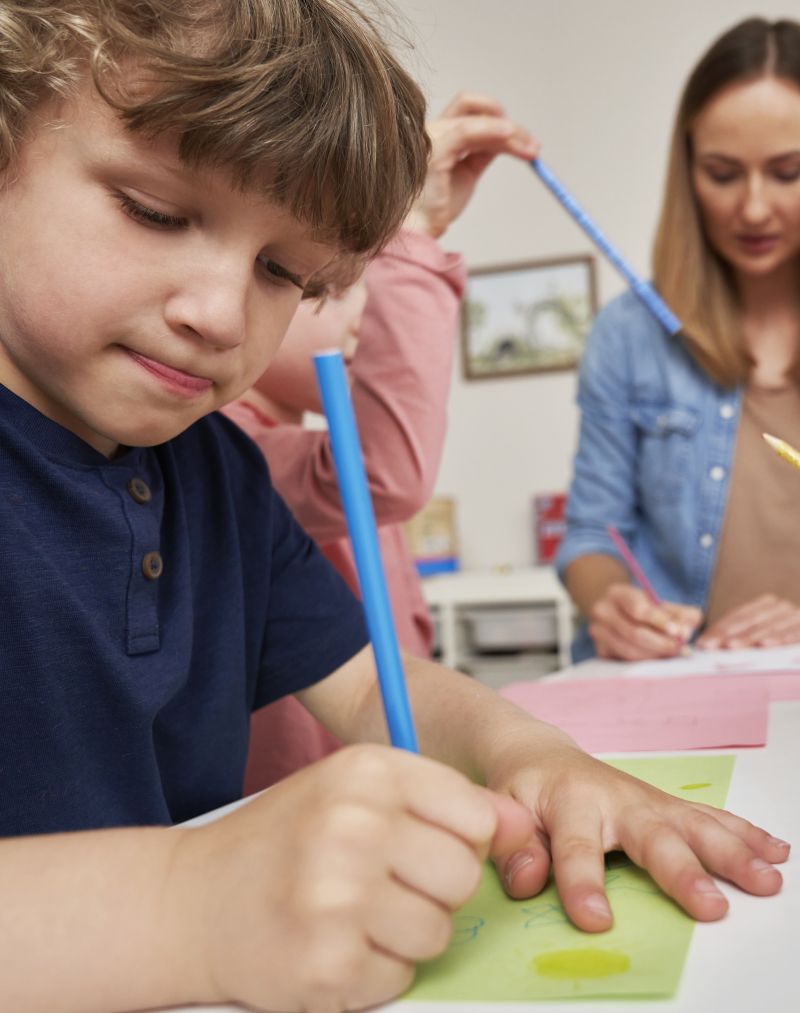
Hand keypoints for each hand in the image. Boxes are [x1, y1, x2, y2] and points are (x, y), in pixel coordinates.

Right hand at [175, 744, 533, 1011]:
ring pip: (438, 933)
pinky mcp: (327, 964)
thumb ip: (441, 801)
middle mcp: (354, 825)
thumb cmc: (283, 839)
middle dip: (433, 889)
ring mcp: (339, 898)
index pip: (476, 816)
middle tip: (381, 884)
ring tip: (354, 914)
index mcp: (367, 771)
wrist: (191, 898)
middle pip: (462, 877)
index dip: (459, 840)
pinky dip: (373, 969)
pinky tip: (333, 943)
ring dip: (405, 933)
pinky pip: (399, 977)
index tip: (424, 846)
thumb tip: (521, 825)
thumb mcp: (355, 791)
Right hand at [404, 92, 537, 238]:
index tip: (521, 138)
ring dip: (510, 132)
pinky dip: (491, 131)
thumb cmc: (436, 207)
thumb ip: (480, 154)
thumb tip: (506, 141)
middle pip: (476, 110)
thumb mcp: (466, 175)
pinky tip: (510, 137)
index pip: (470, 111)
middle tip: (533, 145)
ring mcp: (431, 139)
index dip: (497, 117)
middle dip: (509, 125)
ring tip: (531, 150)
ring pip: (477, 120)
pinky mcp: (435, 152)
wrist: (418, 230)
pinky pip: (466, 132)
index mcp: (438, 135)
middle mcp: (433, 131)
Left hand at [487, 740, 788, 931]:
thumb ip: (517, 848)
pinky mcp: (667, 806)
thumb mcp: (507, 812)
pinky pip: (710, 818)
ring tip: (767, 880)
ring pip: (693, 825)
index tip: (595, 920)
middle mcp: (616, 799)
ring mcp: (648, 802)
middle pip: (653, 837)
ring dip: (733, 853)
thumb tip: (528, 882)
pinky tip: (774, 852)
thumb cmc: (525, 790)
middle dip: (683, 872)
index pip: (575, 848)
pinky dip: (744, 833)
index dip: (582, 884)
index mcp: (570, 802)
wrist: (540, 755)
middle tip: (711, 908)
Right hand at [589, 583, 701, 659]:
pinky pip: (624, 661)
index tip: (678, 632)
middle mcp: (602, 610)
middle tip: (682, 649)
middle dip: (661, 643)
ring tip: (674, 654)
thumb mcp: (664, 604)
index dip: (659, 621)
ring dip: (655, 655)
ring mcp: (598, 631)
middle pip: (633, 633)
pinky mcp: (600, 649)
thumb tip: (684, 632)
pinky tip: (659, 658)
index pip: (637, 609)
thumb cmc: (648, 608)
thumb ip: (681, 614)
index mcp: (617, 593)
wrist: (620, 613)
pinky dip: (645, 662)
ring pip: (629, 650)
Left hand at [697, 593, 799, 649]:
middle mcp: (780, 607)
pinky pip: (794, 633)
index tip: (704, 644)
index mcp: (766, 605)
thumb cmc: (781, 637)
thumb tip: (708, 645)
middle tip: (714, 646)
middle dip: (730, 634)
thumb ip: (741, 635)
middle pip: (750, 621)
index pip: (738, 616)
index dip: (719, 629)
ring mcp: (794, 615)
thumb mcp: (761, 633)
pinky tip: (767, 645)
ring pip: (769, 627)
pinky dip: (780, 638)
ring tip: (733, 647)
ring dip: (750, 637)